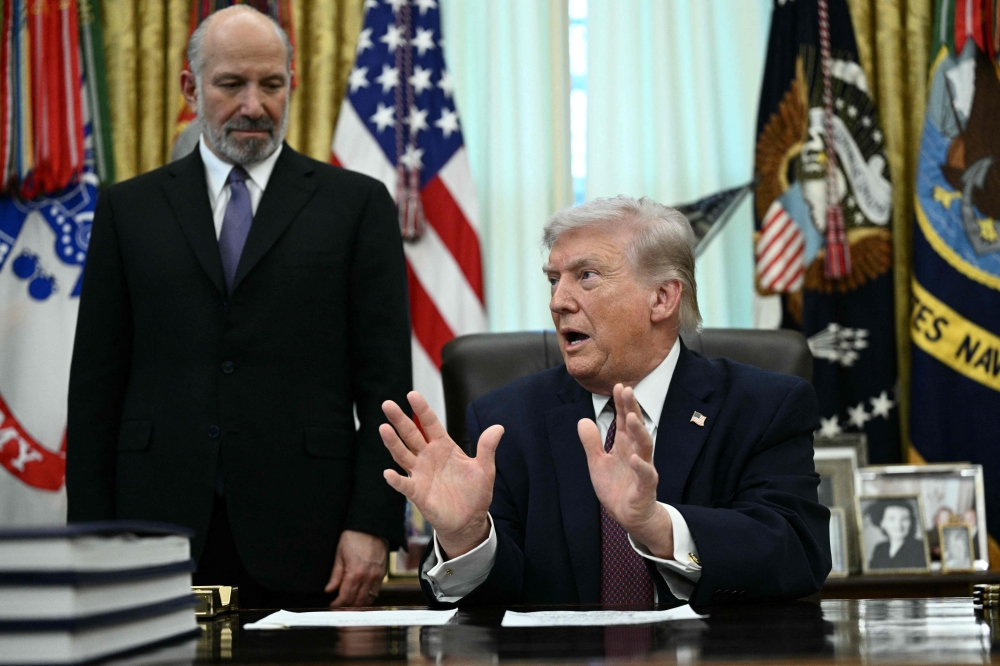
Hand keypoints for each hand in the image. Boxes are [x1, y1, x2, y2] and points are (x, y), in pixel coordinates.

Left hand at [324, 530, 387, 606]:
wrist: (371, 526)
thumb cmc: (354, 537)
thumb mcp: (339, 555)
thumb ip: (335, 575)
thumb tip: (329, 590)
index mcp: (355, 573)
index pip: (345, 597)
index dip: (338, 604)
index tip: (332, 605)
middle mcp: (368, 577)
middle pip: (357, 601)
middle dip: (347, 607)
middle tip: (339, 607)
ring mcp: (377, 576)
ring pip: (368, 599)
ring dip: (358, 605)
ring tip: (349, 605)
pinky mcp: (383, 573)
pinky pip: (376, 591)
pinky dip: (368, 597)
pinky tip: (361, 596)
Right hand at [380, 391, 503, 558]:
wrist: (469, 521)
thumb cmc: (475, 493)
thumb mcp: (485, 469)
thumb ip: (487, 448)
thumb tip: (499, 427)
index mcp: (444, 447)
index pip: (430, 424)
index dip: (422, 409)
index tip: (412, 394)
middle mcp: (428, 457)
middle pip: (411, 434)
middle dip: (399, 420)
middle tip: (387, 404)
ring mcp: (421, 474)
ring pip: (403, 455)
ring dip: (393, 443)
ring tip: (383, 429)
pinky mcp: (418, 493)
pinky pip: (404, 484)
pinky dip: (396, 480)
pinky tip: (388, 473)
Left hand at [579, 384, 673, 558]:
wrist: (630, 516)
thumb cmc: (617, 487)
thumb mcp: (597, 463)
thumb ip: (591, 443)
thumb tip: (582, 420)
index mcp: (624, 445)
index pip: (624, 420)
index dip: (622, 404)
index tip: (619, 385)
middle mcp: (636, 452)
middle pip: (636, 427)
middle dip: (632, 409)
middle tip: (627, 390)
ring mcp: (643, 468)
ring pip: (644, 446)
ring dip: (638, 431)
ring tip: (631, 417)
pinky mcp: (645, 487)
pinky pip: (645, 474)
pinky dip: (640, 466)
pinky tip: (632, 456)